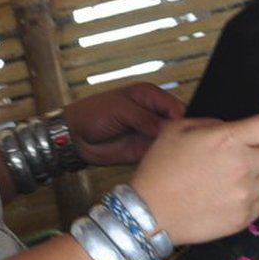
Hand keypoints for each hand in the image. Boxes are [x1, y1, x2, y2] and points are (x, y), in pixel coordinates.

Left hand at [60, 83, 186, 166]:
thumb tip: (166, 128)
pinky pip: (160, 155)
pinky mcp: (144, 151)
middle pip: (178, 124)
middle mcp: (153, 114)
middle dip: (183, 134)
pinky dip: (164, 159)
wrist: (74, 136)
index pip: (176, 106)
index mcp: (149, 96)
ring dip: (175, 148)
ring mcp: (149, 133)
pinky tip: (167, 163)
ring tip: (178, 156)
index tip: (183, 130)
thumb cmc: (92, 114)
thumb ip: (144, 117)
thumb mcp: (119, 109)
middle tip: (184, 144)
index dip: (183, 118)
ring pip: (172, 141)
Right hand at [129, 112, 258, 246]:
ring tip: (237, 179)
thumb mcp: (176, 130)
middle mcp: (243, 166)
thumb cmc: (160, 169)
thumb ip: (210, 124)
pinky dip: (253, 198)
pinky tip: (232, 196)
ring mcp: (246, 195)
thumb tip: (229, 128)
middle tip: (251, 156)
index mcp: (228, 139)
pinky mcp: (243, 218)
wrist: (149, 213)